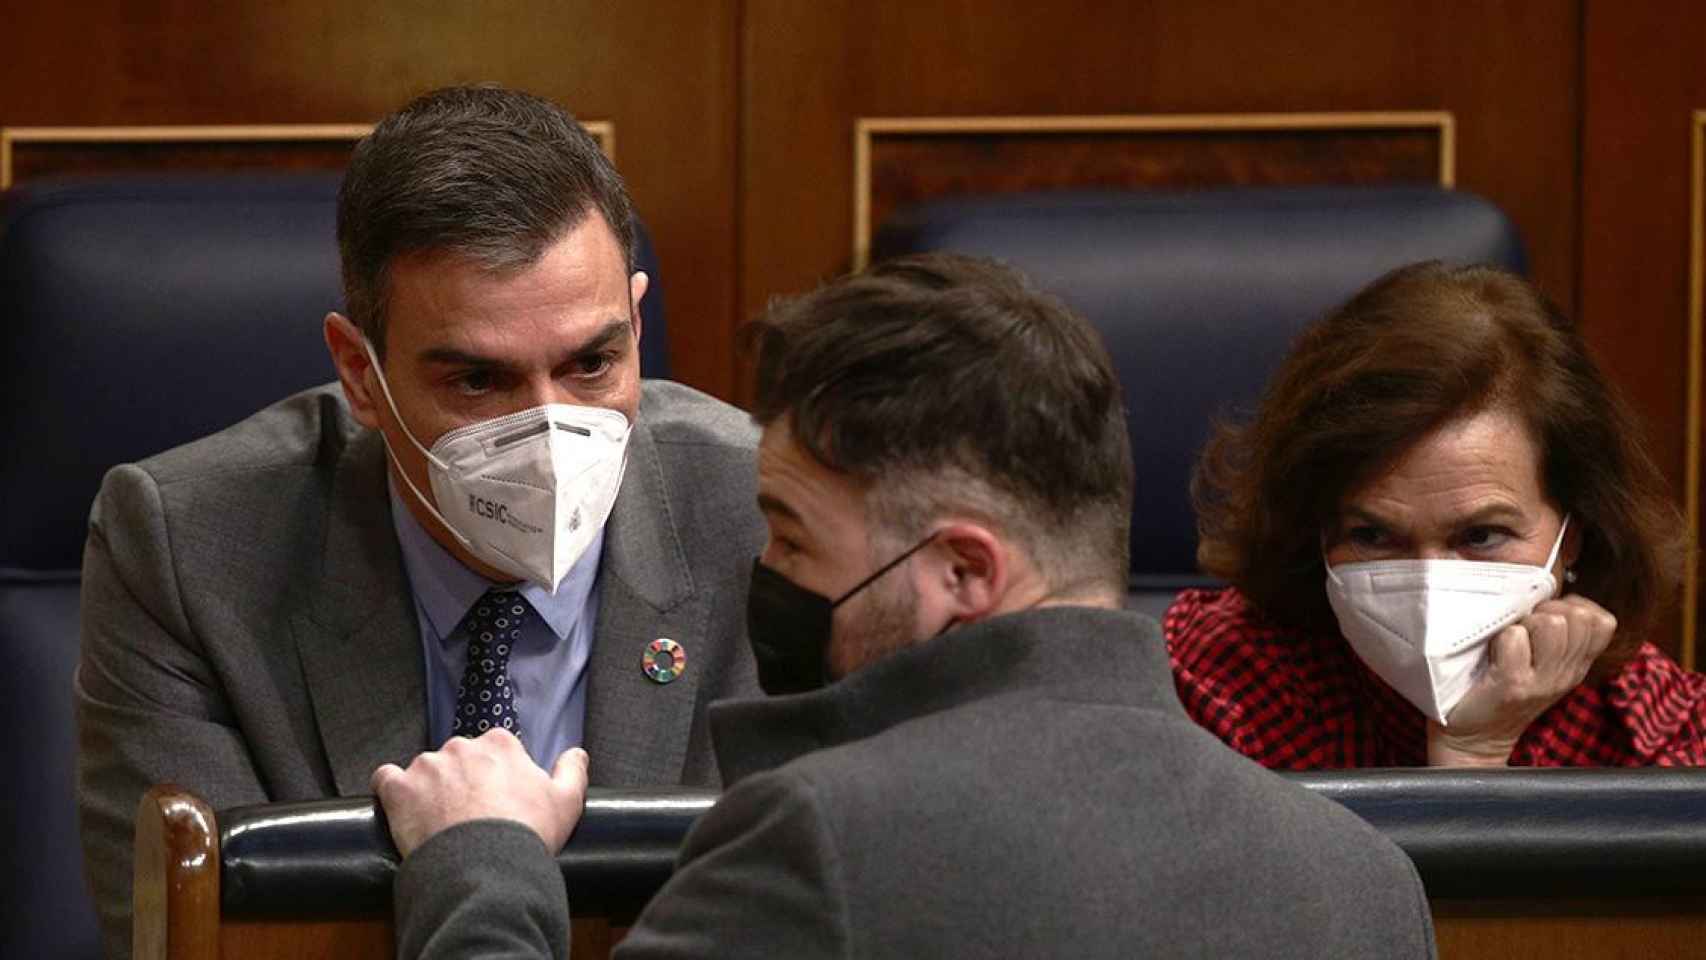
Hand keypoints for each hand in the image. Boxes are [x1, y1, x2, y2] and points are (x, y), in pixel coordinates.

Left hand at [371, 729, 589, 857]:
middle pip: (458, 758)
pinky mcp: (399, 789)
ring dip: (429, 789)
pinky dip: (390, 790)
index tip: (497, 798)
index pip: (494, 750)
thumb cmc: (527, 833)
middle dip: (461, 780)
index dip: (496, 775)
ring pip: (425, 770)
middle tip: (469, 815)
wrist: (485, 867)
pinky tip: (400, 808)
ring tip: (437, 822)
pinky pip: (386, 779)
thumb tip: (577, 754)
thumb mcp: (567, 802)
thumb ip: (572, 770)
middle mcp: (461, 746)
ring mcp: (427, 766)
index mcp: (500, 744)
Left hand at [1428, 595, 1616, 765]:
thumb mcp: (1543, 660)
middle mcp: (1566, 673)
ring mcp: (1542, 681)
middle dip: (1546, 611)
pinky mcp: (1513, 686)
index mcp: (1577, 664)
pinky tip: (1493, 656)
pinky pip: (1514, 639)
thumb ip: (1555, 631)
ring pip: (1550, 623)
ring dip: (1524, 623)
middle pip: (1577, 616)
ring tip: (1509, 643)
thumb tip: (1548, 591)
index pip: (1602, 620)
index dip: (1573, 607)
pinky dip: (1499, 640)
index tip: (1546, 618)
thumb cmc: (1504, 684)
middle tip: (1523, 631)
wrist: (1475, 736)